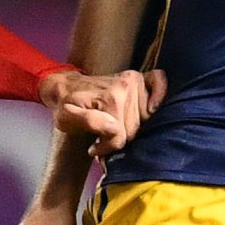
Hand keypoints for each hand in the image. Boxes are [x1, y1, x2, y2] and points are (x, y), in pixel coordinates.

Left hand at [36, 66, 163, 152]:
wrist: (64, 85)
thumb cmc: (65, 105)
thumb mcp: (66, 118)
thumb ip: (89, 122)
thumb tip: (114, 128)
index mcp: (110, 100)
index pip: (121, 137)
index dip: (106, 147)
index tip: (94, 147)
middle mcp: (126, 88)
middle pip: (135, 129)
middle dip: (119, 138)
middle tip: (103, 139)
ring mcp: (134, 81)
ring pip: (147, 117)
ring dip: (132, 126)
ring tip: (113, 128)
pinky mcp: (139, 77)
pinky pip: (159, 81)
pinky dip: (159, 94)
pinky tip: (151, 107)